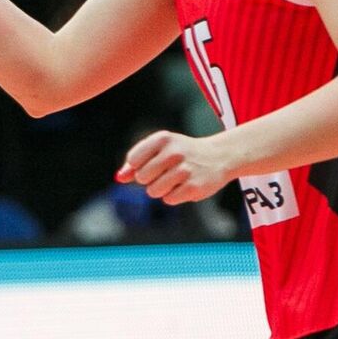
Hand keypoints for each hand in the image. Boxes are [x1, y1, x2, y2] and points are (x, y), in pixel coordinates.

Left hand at [116, 130, 235, 204]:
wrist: (218, 156)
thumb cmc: (182, 152)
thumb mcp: (160, 149)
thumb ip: (136, 162)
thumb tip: (119, 177)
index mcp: (163, 139)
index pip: (134, 160)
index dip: (139, 166)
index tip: (151, 162)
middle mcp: (174, 153)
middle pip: (142, 177)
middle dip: (149, 179)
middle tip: (166, 172)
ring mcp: (185, 170)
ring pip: (153, 191)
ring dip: (160, 189)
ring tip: (175, 179)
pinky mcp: (194, 187)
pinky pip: (169, 199)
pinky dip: (173, 196)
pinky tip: (185, 185)